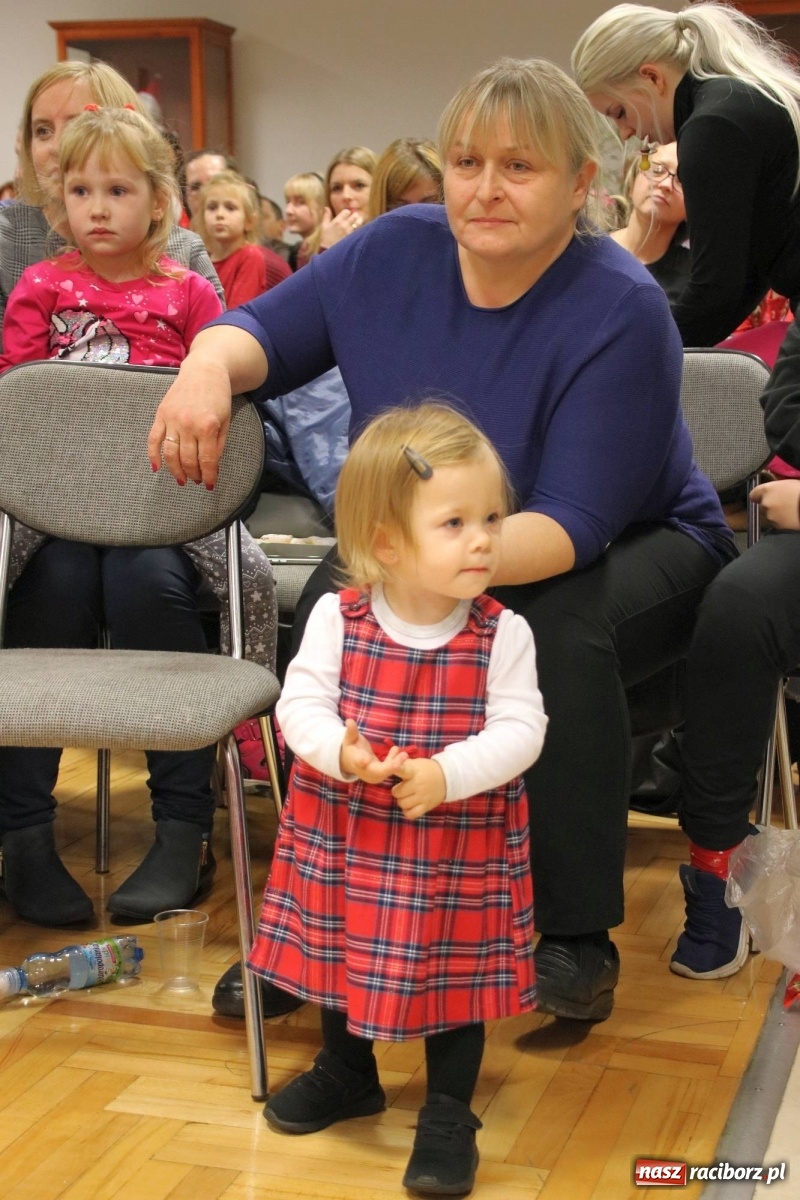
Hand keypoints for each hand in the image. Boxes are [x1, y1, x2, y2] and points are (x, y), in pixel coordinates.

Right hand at [147, 356, 230, 488]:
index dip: (209, 476)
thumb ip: (219, 445)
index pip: (206, 460)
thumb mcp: (226, 422)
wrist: (205, 370)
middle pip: (188, 459)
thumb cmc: (218, 396)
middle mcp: (188, 424)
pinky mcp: (161, 414)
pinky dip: (153, 455)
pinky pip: (153, 439)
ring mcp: (172, 419)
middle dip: (193, 474)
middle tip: (197, 481)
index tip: (210, 485)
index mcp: (208, 426)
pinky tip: (156, 468)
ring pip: (170, 453)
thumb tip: (211, 466)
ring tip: (182, 479)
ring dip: (175, 470)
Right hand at [318, 206, 363, 249]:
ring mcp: (350, 232)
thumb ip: (326, 216)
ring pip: (358, 223)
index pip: (346, 211)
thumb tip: (326, 208)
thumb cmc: (325, 238)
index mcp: (337, 221)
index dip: (347, 212)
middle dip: (355, 215)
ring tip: (359, 220)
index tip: (347, 214)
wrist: (328, 250)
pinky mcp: (353, 237)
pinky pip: (359, 230)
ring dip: (359, 220)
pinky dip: (360, 228)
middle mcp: (345, 225)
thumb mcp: (324, 226)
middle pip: (354, 216)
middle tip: (355, 216)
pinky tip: (360, 228)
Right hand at [339, 719, 407, 783]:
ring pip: (386, 771)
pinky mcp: (381, 774)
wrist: (351, 763)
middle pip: (376, 771)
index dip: (362, 761)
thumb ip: (351, 731)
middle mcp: (365, 770)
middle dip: (388, 767)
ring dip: (396, 764)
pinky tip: (400, 752)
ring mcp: (374, 774)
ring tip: (405, 754)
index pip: (358, 762)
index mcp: (355, 761)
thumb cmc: (351, 749)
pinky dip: (396, 762)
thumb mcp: (349, 739)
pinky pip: (389, 769)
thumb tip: (349, 720)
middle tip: (398, 762)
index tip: (365, 760)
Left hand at [392, 758, 445, 819]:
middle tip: (402, 788)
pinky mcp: (426, 806)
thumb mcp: (416, 763)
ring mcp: (422, 797)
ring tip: (406, 797)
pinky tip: (409, 806)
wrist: (447, 777)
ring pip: (402, 804)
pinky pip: (411, 814)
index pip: (403, 770)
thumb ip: (402, 764)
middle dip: (397, 791)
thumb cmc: (427, 769)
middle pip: (397, 793)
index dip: (395, 769)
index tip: (391, 767)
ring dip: (402, 801)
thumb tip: (389, 763)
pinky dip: (407, 811)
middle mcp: (417, 785)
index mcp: (413, 772)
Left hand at [750, 479, 799, 529]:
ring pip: (769, 516)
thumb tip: (775, 491)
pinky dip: (781, 522)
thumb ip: (777, 488)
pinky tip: (791, 519)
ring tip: (788, 512)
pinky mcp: (777, 527)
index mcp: (767, 490)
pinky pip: (776, 524)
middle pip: (762, 506)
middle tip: (782, 504)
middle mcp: (765, 503)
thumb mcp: (788, 484)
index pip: (754, 494)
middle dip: (769, 506)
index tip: (765, 497)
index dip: (759, 496)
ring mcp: (770, 516)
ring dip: (775, 515)